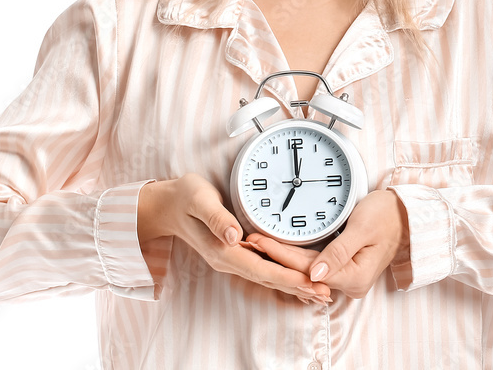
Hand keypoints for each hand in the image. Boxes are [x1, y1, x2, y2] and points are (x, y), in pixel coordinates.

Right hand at [137, 173, 330, 302]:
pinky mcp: (233, 252)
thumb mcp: (198, 200)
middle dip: (297, 287)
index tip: (310, 283)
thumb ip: (217, 218)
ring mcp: (230, 258)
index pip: (261, 268)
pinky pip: (262, 268)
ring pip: (267, 276)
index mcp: (222, 250)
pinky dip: (281, 276)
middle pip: (268, 278)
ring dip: (292, 284)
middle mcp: (227, 259)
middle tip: (325, 293)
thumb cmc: (184, 198)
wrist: (167, 205)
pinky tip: (294, 279)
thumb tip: (234, 236)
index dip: (287, 277)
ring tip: (317, 292)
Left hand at [246, 189, 408, 299]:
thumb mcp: (362, 228)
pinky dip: (297, 256)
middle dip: (277, 255)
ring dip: (284, 256)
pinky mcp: (344, 268)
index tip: (260, 241)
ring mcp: (347, 277)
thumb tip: (315, 273)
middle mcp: (350, 282)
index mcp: (354, 277)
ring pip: (308, 268)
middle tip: (251, 240)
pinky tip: (279, 248)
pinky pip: (316, 264)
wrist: (406, 215)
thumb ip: (338, 252)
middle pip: (305, 271)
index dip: (282, 254)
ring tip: (258, 243)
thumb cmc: (387, 216)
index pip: (309, 269)